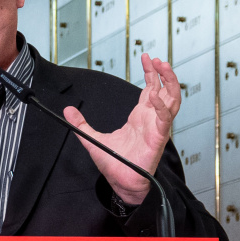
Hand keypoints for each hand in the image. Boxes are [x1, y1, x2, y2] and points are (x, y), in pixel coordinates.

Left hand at [62, 54, 179, 205]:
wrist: (121, 182)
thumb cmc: (114, 163)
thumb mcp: (92, 138)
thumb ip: (81, 124)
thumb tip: (67, 110)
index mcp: (140, 116)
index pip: (150, 89)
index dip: (150, 73)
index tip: (146, 58)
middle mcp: (151, 119)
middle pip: (164, 90)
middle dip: (163, 73)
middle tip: (157, 58)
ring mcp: (157, 127)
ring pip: (172, 100)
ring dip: (169, 83)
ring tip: (163, 68)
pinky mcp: (158, 138)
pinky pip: (165, 119)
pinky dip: (162, 106)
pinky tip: (154, 96)